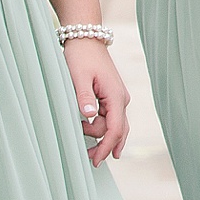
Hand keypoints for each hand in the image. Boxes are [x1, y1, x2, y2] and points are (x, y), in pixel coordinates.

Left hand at [65, 39, 128, 162]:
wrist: (86, 39)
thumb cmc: (81, 56)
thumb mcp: (79, 77)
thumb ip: (84, 97)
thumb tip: (89, 116)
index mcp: (115, 96)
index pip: (115, 129)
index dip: (107, 147)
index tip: (97, 160)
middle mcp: (121, 99)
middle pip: (117, 131)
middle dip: (104, 146)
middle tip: (89, 158)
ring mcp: (118, 98)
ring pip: (113, 125)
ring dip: (99, 134)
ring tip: (80, 131)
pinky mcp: (112, 96)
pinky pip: (110, 117)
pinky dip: (101, 126)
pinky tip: (90, 131)